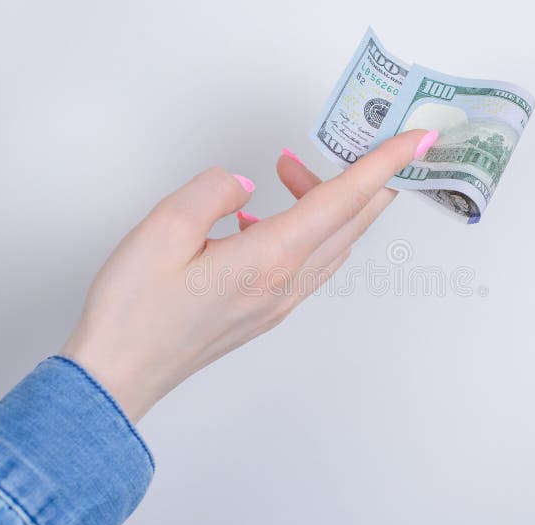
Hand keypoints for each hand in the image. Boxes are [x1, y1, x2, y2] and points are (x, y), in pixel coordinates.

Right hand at [61, 129, 437, 421]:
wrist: (118, 375)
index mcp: (270, 258)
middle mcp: (286, 284)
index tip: (417, 139)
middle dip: (362, 177)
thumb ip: (214, 190)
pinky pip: (308, 262)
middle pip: (350, 222)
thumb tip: (248, 187)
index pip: (343, 199)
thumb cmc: (135, 311)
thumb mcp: (164, 227)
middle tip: (357, 143)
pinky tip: (264, 218)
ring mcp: (280, 303)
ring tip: (290, 173)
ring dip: (328, 202)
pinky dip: (306, 229)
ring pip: (331, 243)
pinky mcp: (266, 312)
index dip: (383, 164)